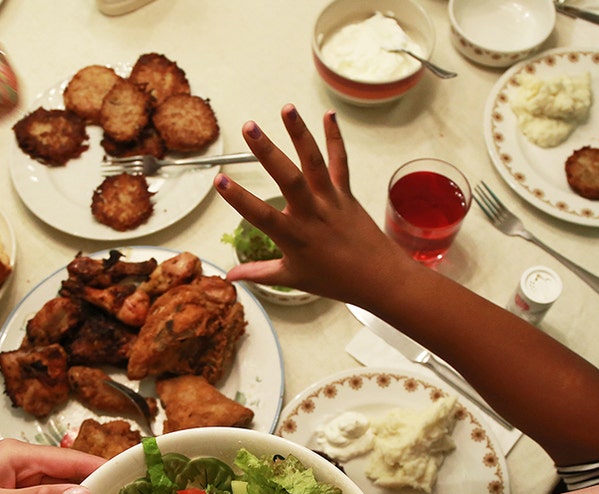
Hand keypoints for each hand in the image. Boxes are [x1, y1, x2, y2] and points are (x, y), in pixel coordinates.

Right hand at [214, 105, 416, 305]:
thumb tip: (229, 276)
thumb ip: (258, 273)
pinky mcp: (346, 193)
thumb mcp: (292, 278)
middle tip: (249, 128)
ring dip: (300, 133)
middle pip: (288, 179)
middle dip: (267, 151)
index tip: (220, 181)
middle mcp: (312, 214)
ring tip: (286, 108)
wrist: (379, 277)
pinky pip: (340, 162)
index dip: (239, 199)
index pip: (261, 216)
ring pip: (314, 162)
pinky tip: (328, 115)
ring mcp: (331, 200)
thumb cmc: (335, 280)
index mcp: (294, 237)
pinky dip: (335, 138)